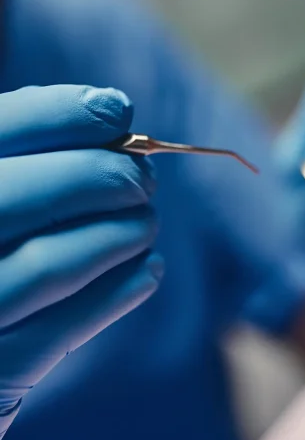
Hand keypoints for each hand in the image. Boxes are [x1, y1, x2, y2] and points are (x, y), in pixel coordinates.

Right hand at [0, 86, 161, 438]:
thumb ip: (25, 150)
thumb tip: (112, 109)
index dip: (59, 114)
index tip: (118, 110)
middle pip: (19, 196)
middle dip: (101, 176)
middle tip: (144, 178)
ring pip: (51, 264)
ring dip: (121, 233)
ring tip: (147, 220)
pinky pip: (64, 331)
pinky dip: (120, 290)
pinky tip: (149, 266)